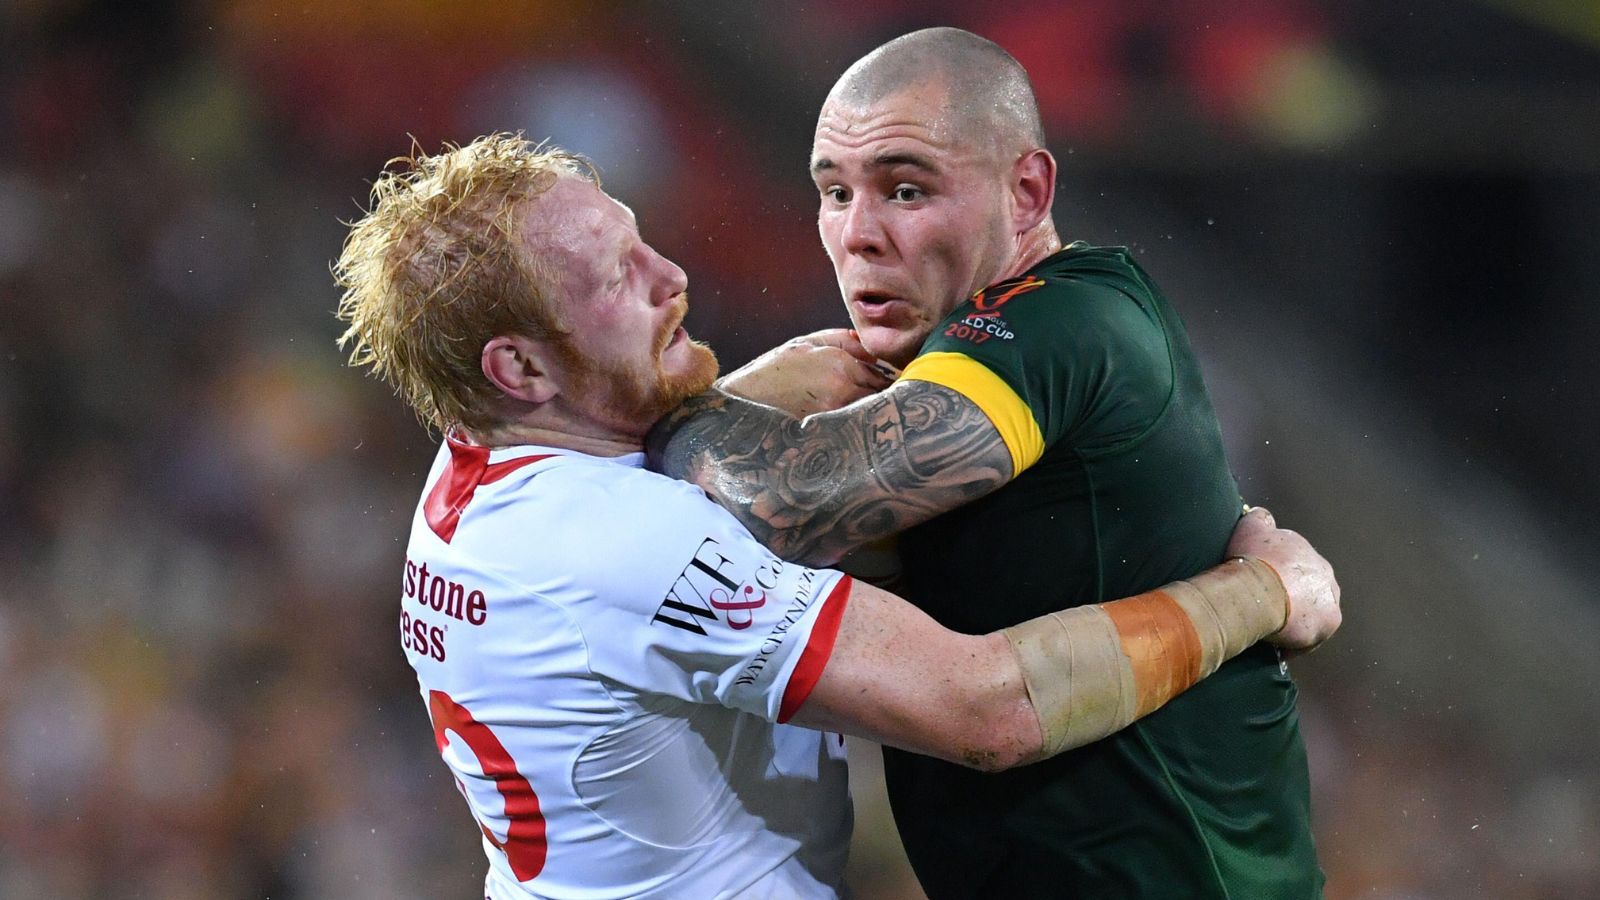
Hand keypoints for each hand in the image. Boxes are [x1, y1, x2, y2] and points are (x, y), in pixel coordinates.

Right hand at [717, 328, 893, 416]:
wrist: (741, 402)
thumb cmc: (772, 372)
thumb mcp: (805, 343)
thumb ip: (842, 340)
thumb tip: (872, 347)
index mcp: (841, 363)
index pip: (885, 374)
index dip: (894, 381)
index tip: (899, 387)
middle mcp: (844, 389)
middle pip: (885, 397)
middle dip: (890, 400)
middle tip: (897, 405)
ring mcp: (836, 414)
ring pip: (873, 415)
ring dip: (878, 416)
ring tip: (880, 421)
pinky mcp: (827, 434)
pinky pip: (856, 432)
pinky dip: (861, 431)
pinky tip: (859, 433)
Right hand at [1227, 507, 1340, 650]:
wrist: (1259, 587)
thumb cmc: (1253, 558)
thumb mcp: (1251, 527)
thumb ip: (1260, 519)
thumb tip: (1261, 514)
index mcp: (1309, 554)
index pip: (1297, 569)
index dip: (1279, 580)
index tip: (1263, 588)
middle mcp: (1326, 574)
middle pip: (1309, 591)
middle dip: (1292, 600)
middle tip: (1267, 610)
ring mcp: (1331, 598)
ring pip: (1312, 614)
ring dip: (1296, 622)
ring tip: (1272, 631)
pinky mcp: (1329, 622)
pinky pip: (1311, 637)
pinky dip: (1295, 643)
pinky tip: (1277, 647)